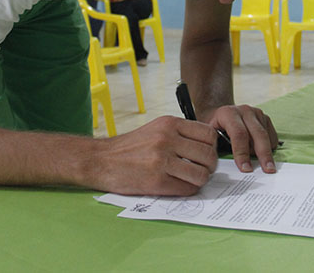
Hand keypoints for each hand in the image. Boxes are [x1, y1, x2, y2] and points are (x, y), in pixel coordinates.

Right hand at [93, 116, 217, 195]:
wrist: (101, 160)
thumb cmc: (129, 147)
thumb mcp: (155, 129)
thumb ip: (179, 134)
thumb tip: (206, 147)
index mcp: (169, 123)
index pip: (208, 134)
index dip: (212, 146)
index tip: (205, 154)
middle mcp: (167, 139)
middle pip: (208, 155)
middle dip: (210, 166)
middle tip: (202, 170)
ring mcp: (162, 160)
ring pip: (201, 174)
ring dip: (200, 180)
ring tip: (191, 179)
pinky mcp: (156, 181)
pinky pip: (186, 189)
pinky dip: (187, 190)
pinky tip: (178, 186)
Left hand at [203, 104, 278, 173]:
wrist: (220, 113)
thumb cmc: (214, 128)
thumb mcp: (210, 135)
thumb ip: (215, 147)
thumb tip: (221, 164)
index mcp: (228, 114)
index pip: (239, 134)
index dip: (242, 153)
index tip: (245, 169)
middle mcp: (244, 111)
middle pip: (258, 134)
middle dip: (263, 154)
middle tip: (268, 170)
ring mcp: (256, 113)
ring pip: (266, 136)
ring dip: (266, 153)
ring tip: (263, 165)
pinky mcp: (265, 117)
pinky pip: (272, 136)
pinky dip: (270, 148)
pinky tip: (262, 153)